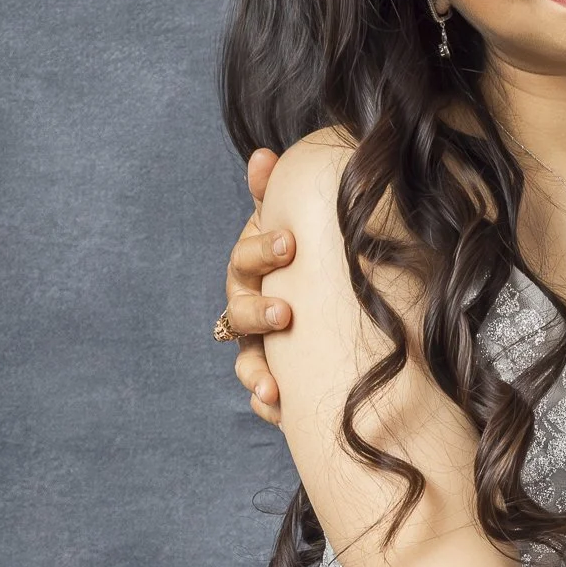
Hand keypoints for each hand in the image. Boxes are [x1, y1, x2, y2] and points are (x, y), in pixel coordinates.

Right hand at [222, 148, 295, 423]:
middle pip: (239, 312)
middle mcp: (248, 307)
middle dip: (258, 314)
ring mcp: (259, 345)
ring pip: (246, 359)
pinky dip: (267, 404)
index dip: (263, 251)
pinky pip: (263, 395)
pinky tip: (279, 411)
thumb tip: (263, 155)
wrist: (326, 299)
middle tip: (285, 313)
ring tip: (271, 387)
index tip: (290, 243)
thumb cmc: (307, 253)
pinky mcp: (274, 376)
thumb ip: (277, 194)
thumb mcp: (292, 222)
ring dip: (255, 372)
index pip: (247, 259)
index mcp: (254, 268)